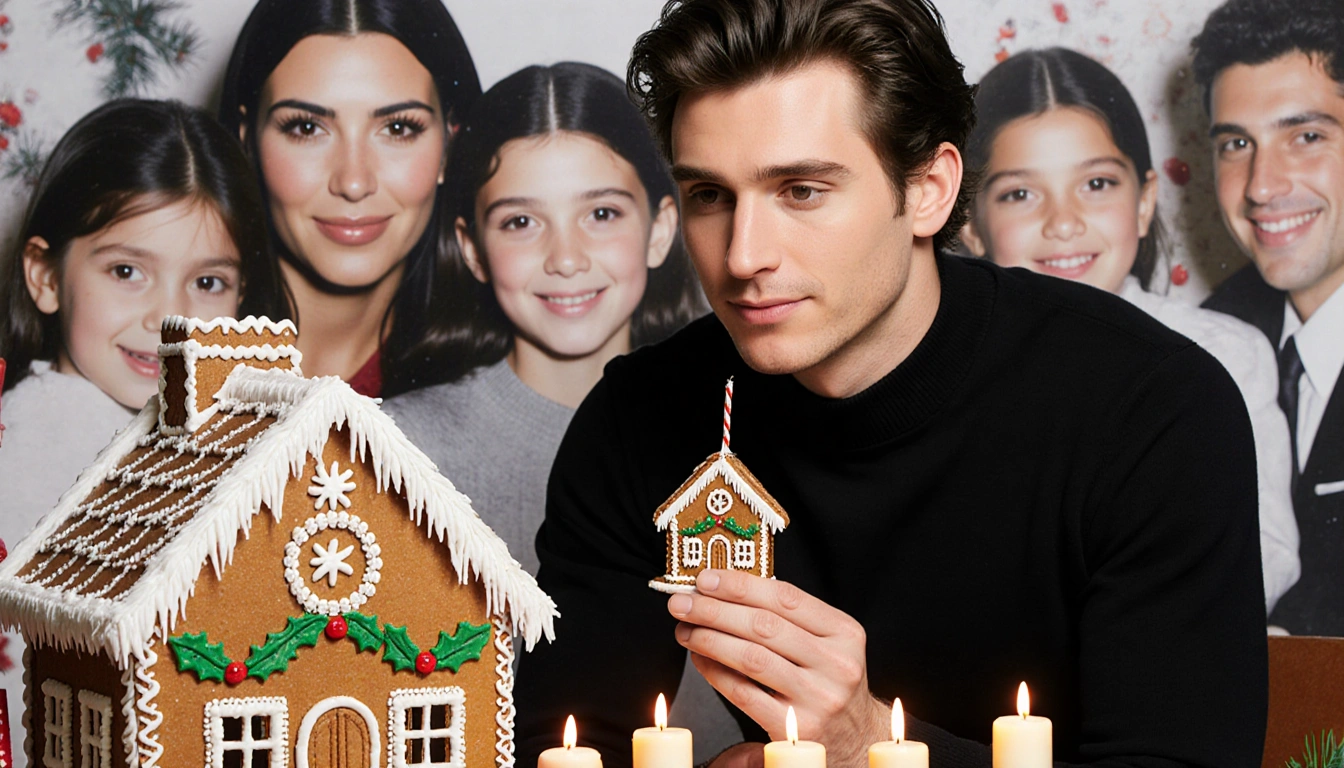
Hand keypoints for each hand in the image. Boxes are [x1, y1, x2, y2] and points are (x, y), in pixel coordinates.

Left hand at [668, 569, 888, 767]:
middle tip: (682, 603)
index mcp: (845, 633)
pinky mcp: (795, 727)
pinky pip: (744, 693)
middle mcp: (838, 664)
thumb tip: (725, 590)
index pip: (785, 598)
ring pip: (752, 657)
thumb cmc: (829, 681)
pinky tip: (700, 658)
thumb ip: (789, 618)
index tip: (706, 579)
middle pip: (764, 625)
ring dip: (709, 638)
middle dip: (715, 609)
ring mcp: (819, 698)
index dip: (740, 585)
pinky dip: (716, 672)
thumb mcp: (827, 643)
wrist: (857, 737)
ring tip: (685, 630)